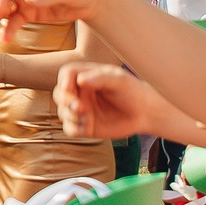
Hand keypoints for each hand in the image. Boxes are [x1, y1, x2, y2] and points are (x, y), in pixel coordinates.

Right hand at [53, 63, 172, 140]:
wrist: (145, 113)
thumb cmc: (133, 91)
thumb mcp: (120, 80)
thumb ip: (100, 78)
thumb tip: (80, 80)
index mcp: (87, 77)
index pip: (66, 75)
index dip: (64, 81)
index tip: (68, 89)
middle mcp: (82, 93)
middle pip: (60, 94)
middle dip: (65, 100)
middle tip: (79, 106)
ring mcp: (83, 110)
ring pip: (62, 112)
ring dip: (70, 115)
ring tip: (86, 116)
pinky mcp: (86, 126)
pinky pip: (70, 129)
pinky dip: (74, 129)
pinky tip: (87, 127)